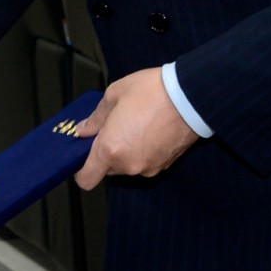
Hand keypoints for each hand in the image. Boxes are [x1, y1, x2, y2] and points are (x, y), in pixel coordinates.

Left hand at [73, 67, 198, 190]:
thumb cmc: (151, 91)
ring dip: (125, 152)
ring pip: (126, 166)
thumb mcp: (114, 95)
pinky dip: (142, 151)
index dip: (80, 170)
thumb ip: (95, 118)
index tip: (82, 156)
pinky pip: (144, 163)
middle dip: (105, 153)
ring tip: (133, 125)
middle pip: (107, 170)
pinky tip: (148, 130)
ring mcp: (148, 167)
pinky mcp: (165, 165)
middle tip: (110, 129)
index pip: (86, 179)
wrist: (190, 96)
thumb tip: (83, 130)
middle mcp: (129, 164)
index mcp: (110, 149)